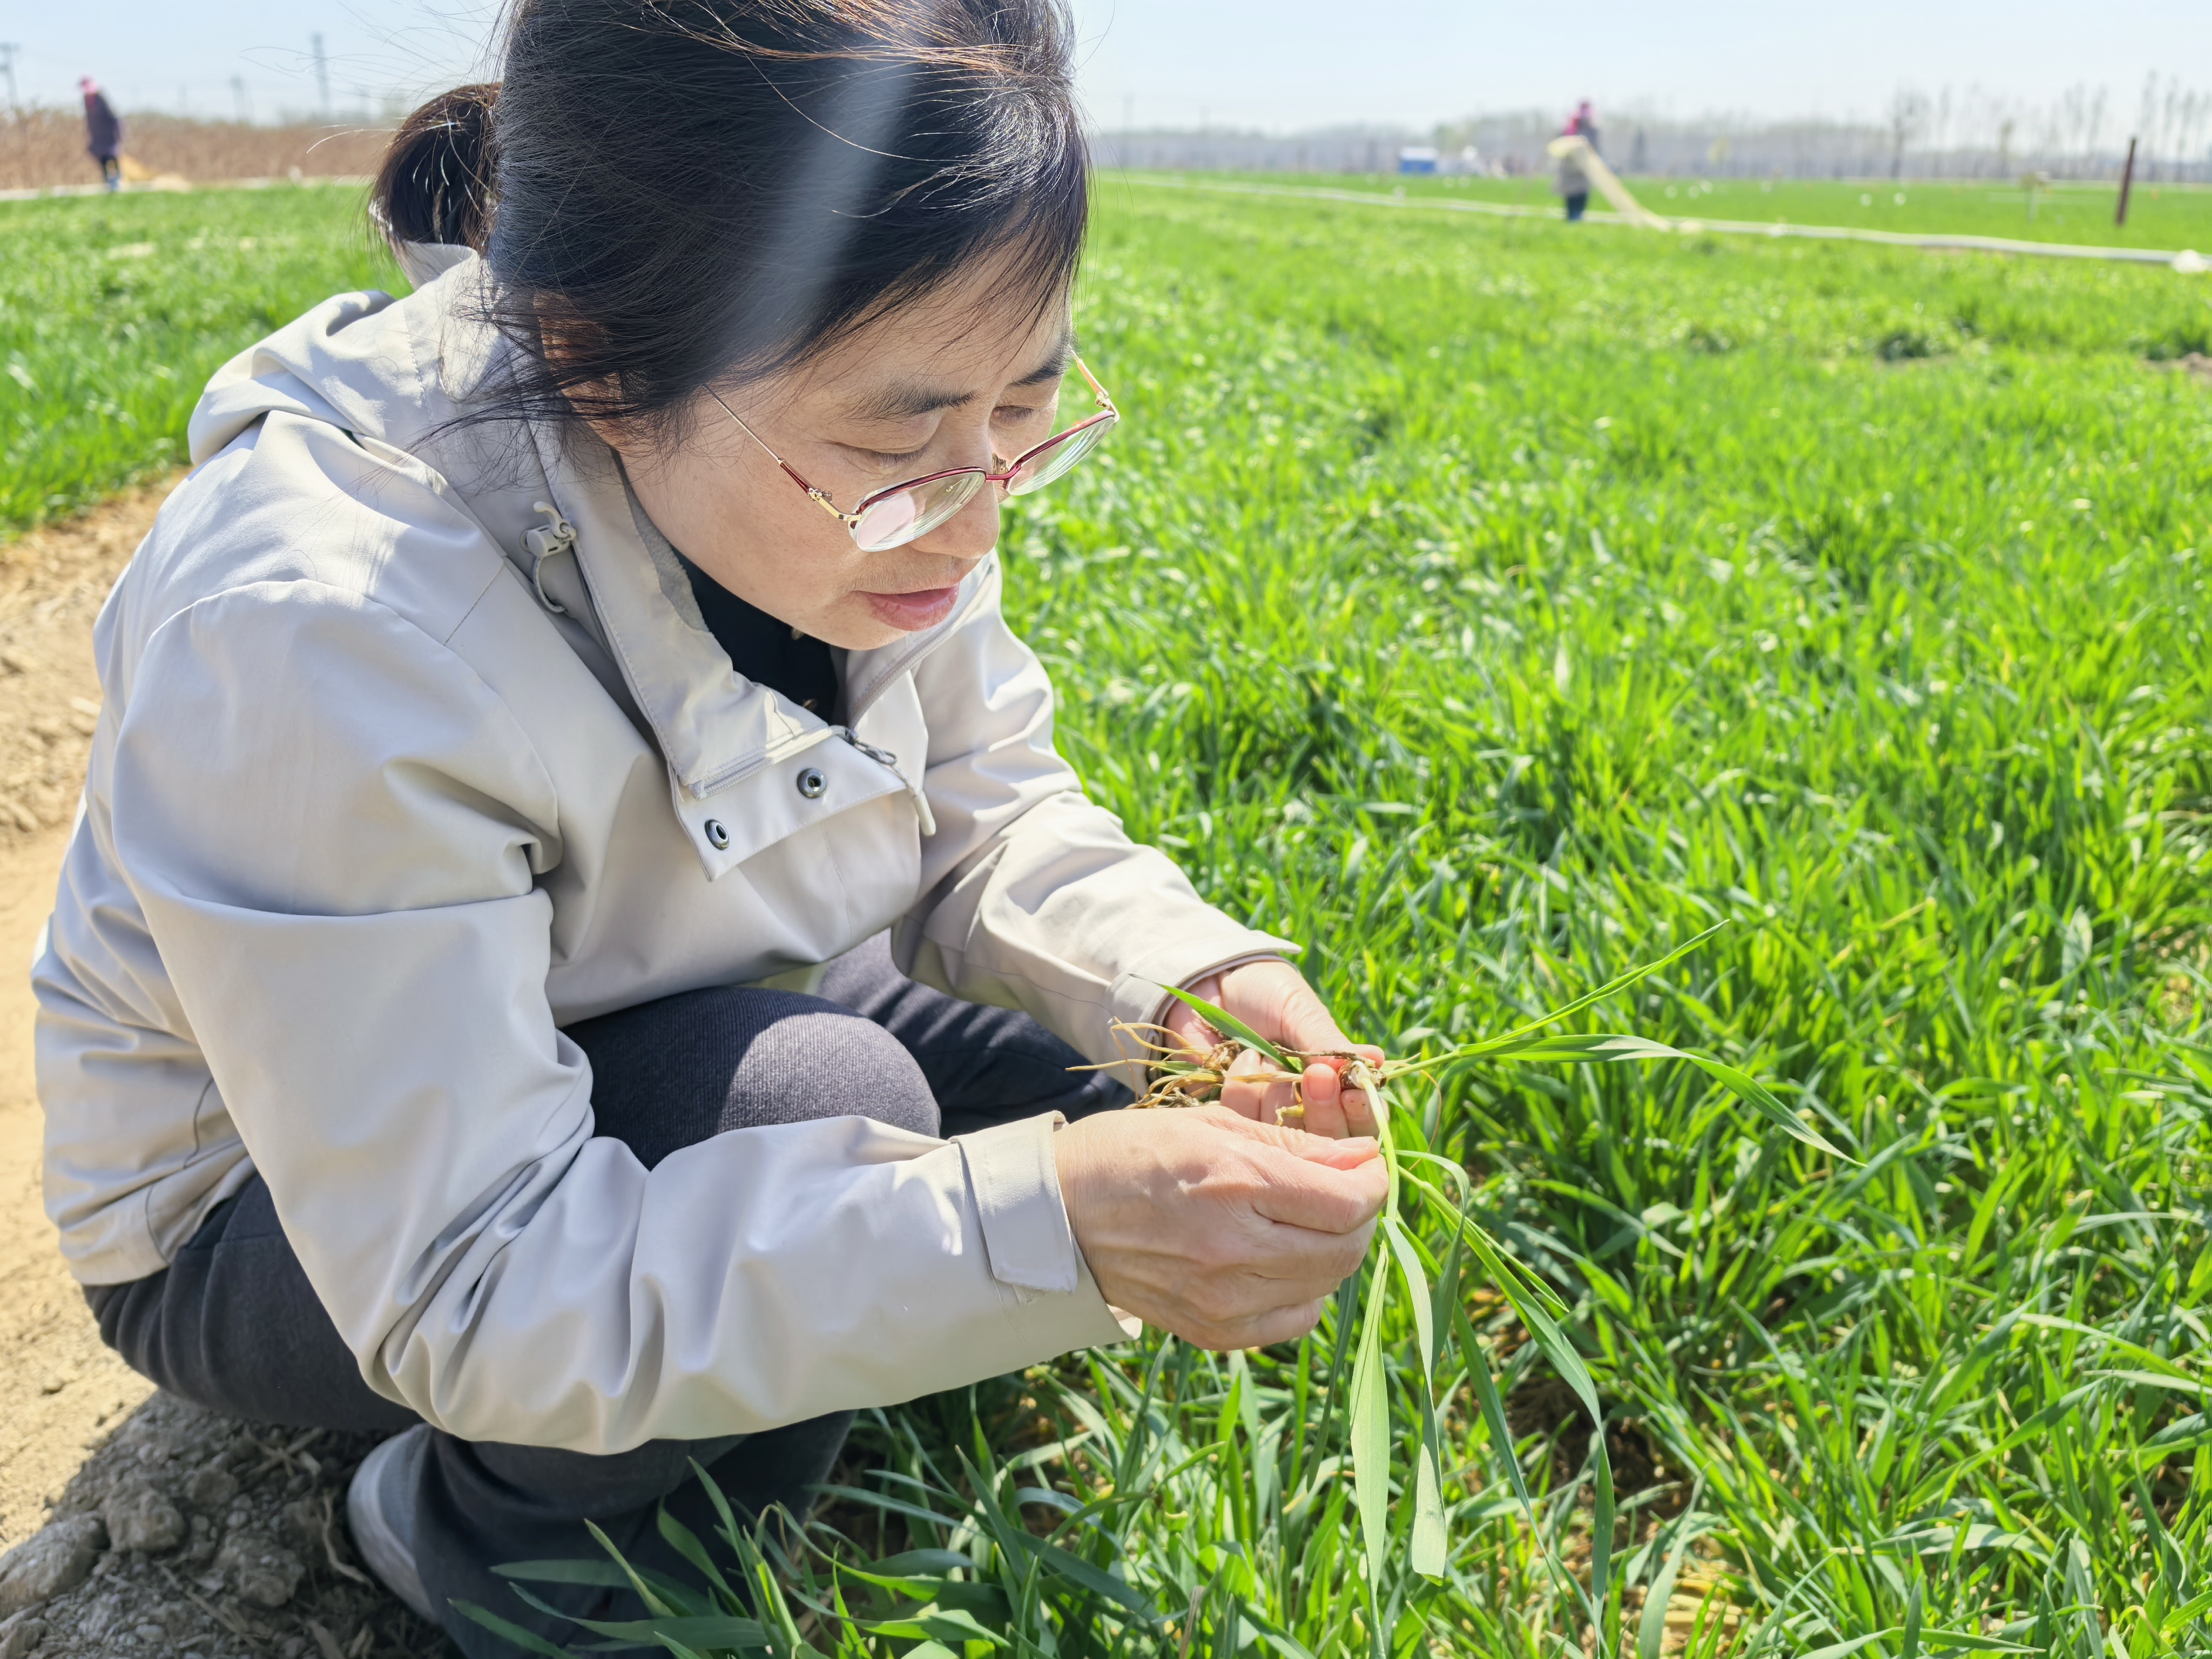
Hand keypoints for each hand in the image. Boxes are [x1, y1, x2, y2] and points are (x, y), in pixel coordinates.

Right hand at [1055, 1106, 1386, 1349]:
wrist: (1058, 1215)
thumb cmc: (1131, 1153)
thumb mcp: (1211, 1125)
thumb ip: (1293, 1146)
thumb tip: (1363, 1160)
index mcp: (1234, 1184)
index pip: (1348, 1200)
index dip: (1371, 1181)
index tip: (1363, 1165)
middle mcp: (1234, 1250)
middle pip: (1345, 1249)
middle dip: (1358, 1216)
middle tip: (1340, 1190)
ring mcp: (1222, 1301)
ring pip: (1325, 1285)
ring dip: (1332, 1250)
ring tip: (1305, 1220)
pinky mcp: (1212, 1331)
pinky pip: (1292, 1319)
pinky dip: (1303, 1290)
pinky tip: (1278, 1260)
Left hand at [1162, 959, 1384, 1137]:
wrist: (1206, 982)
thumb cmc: (1262, 991)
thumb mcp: (1299, 1010)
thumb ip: (1328, 1043)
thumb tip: (1376, 1061)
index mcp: (1331, 1080)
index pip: (1357, 1114)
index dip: (1359, 1111)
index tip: (1352, 1094)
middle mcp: (1302, 1107)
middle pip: (1326, 1140)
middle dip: (1322, 1111)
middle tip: (1315, 1076)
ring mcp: (1264, 1115)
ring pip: (1283, 1139)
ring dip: (1276, 1097)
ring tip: (1260, 1053)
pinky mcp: (1228, 1118)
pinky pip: (1240, 1126)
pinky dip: (1241, 1092)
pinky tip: (1237, 1059)